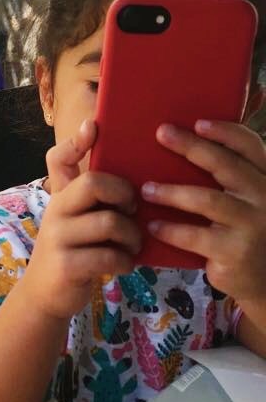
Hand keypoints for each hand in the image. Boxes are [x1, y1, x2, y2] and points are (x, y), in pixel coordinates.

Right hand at [22, 119, 140, 319]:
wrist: (45, 294)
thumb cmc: (71, 250)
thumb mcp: (74, 218)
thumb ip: (90, 194)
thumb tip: (118, 166)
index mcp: (61, 196)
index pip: (58, 159)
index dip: (76, 141)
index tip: (94, 126)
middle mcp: (56, 210)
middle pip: (94, 183)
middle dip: (124, 193)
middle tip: (132, 209)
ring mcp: (58, 238)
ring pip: (110, 223)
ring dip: (132, 236)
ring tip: (132, 245)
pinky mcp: (66, 265)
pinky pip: (108, 256)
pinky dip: (125, 262)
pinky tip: (124, 265)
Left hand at [143, 120, 265, 306]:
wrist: (264, 279)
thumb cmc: (245, 232)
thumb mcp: (247, 201)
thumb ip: (229, 178)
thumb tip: (182, 146)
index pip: (251, 147)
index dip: (226, 132)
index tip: (197, 123)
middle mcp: (265, 197)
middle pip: (226, 165)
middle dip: (192, 147)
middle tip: (162, 133)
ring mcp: (252, 224)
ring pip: (207, 200)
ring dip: (172, 192)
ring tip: (146, 189)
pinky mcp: (235, 251)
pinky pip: (196, 236)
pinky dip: (171, 229)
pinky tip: (153, 226)